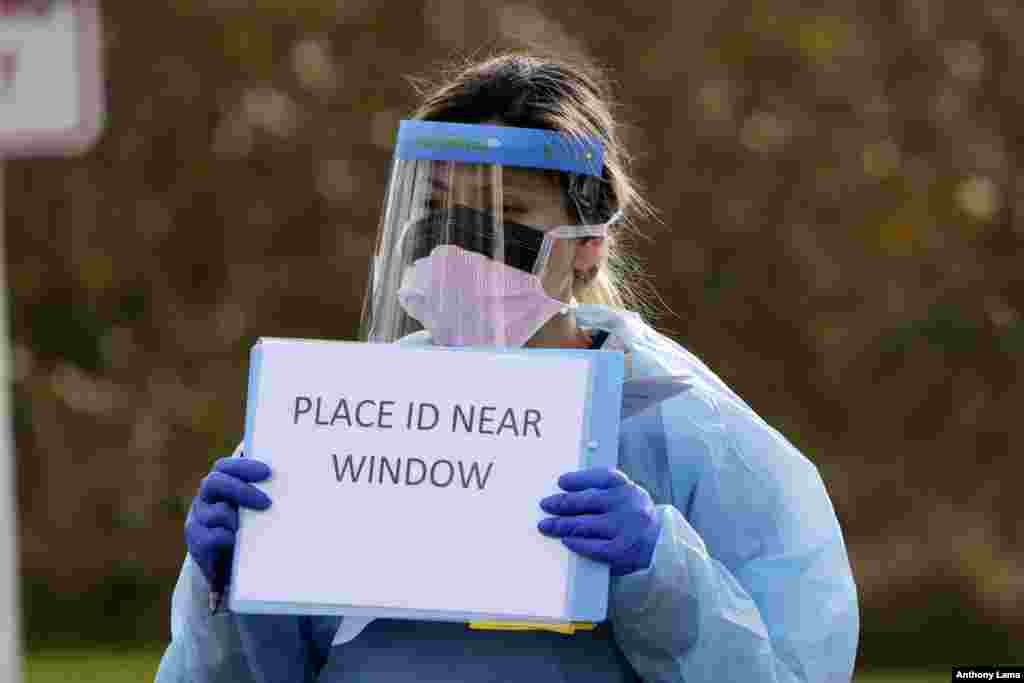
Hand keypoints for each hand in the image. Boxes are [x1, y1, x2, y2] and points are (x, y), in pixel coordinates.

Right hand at [185, 455, 271, 592]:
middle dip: (241, 490)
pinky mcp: (198, 544)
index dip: (243, 466)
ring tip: (255, 527)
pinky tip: (238, 541)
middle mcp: (205, 500)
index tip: (267, 472)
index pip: (224, 467)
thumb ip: (263, 495)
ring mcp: (198, 521)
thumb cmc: (246, 529)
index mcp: (219, 486)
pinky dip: (227, 538)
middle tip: (266, 502)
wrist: (227, 566)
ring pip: (215, 512)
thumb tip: (297, 484)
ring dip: (236, 518)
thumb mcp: (253, 509)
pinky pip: (211, 537)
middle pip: (214, 483)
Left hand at [538, 467, 660, 576]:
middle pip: (589, 500)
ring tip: (546, 525)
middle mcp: (629, 505)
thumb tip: (566, 491)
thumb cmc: (633, 518)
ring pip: (586, 524)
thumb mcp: (626, 497)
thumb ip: (604, 491)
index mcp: (628, 488)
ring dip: (562, 525)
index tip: (561, 482)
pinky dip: (577, 543)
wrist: (660, 545)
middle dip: (563, 503)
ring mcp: (626, 528)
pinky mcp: (622, 551)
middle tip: (546, 505)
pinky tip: (566, 540)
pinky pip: (593, 547)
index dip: (580, 479)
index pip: (603, 477)